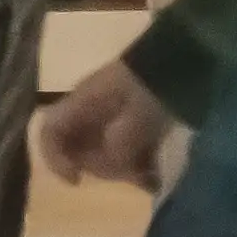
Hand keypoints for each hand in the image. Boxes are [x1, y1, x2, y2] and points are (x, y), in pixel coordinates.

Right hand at [33, 56, 184, 192]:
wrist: (186, 56)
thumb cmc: (157, 83)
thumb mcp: (139, 115)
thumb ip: (120, 144)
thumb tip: (112, 163)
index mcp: (84, 102)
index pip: (50, 132)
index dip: (55, 160)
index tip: (78, 179)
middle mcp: (91, 111)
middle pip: (80, 151)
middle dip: (103, 167)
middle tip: (132, 171)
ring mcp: (112, 117)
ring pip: (104, 154)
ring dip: (124, 169)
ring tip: (150, 175)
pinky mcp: (133, 123)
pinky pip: (125, 150)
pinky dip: (138, 163)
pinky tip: (156, 173)